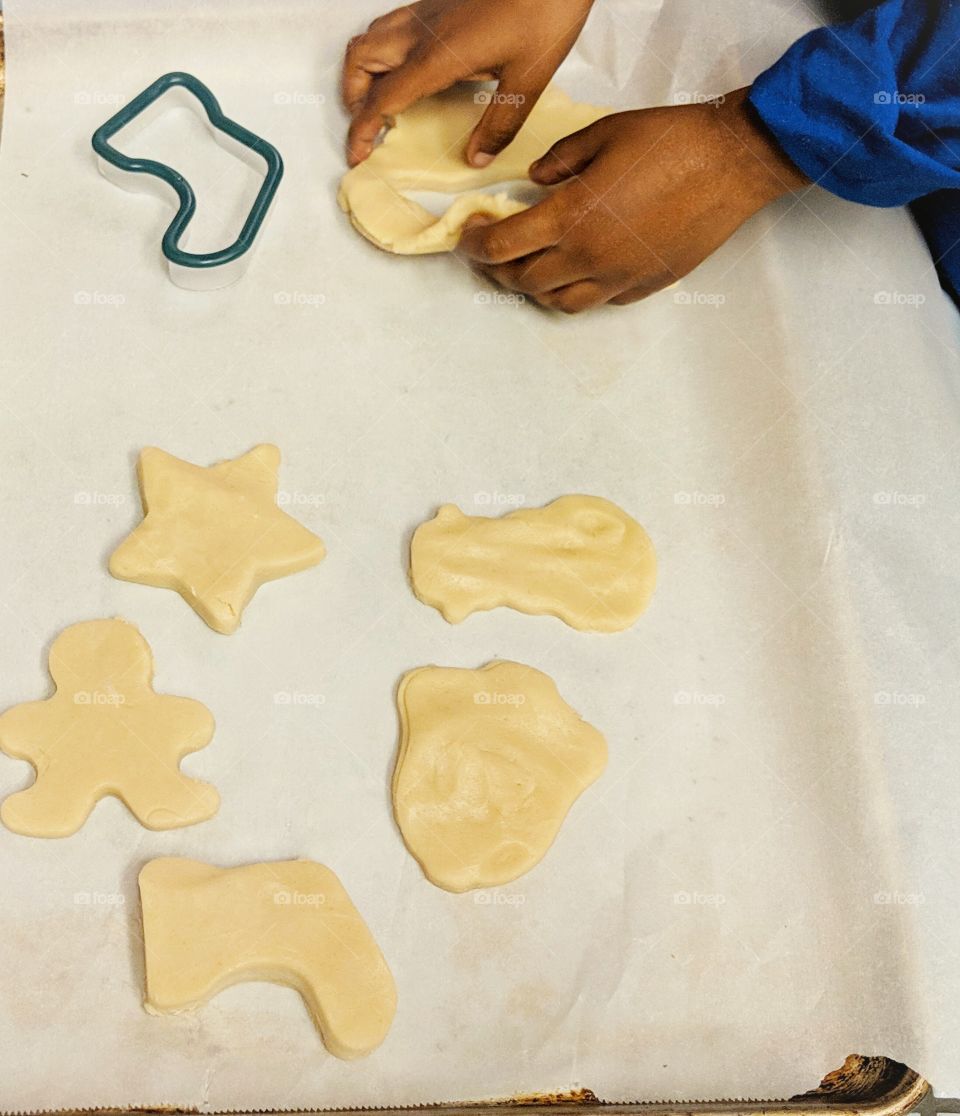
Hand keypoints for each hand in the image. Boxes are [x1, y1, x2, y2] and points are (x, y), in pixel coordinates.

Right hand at [342, 0, 593, 166]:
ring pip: (372, 37)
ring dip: (365, 71)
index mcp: (436, 56)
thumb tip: (477, 158)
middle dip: (353, 96)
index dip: (363, 130)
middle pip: (360, 59)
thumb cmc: (545, 12)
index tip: (356, 156)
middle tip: (369, 126)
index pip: (382, 99)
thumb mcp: (528, 79)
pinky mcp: (439, 4)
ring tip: (382, 101)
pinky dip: (385, 53)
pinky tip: (410, 72)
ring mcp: (428, 13)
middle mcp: (422, 31)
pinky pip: (394, 27)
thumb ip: (499, 124)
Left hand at [457, 88, 809, 312]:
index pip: (502, 247)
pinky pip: (597, 300)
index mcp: (571, 217)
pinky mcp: (642, 285)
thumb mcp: (602, 133)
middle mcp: (589, 257)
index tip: (468, 237)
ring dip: (534, 288)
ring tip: (530, 267)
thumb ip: (560, 160)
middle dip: (498, 269)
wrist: (732, 164)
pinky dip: (576, 290)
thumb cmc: (670, 141)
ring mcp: (617, 277)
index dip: (475, 246)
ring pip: (557, 302)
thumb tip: (535, 179)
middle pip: (523, 281)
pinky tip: (577, 270)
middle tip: (492, 252)